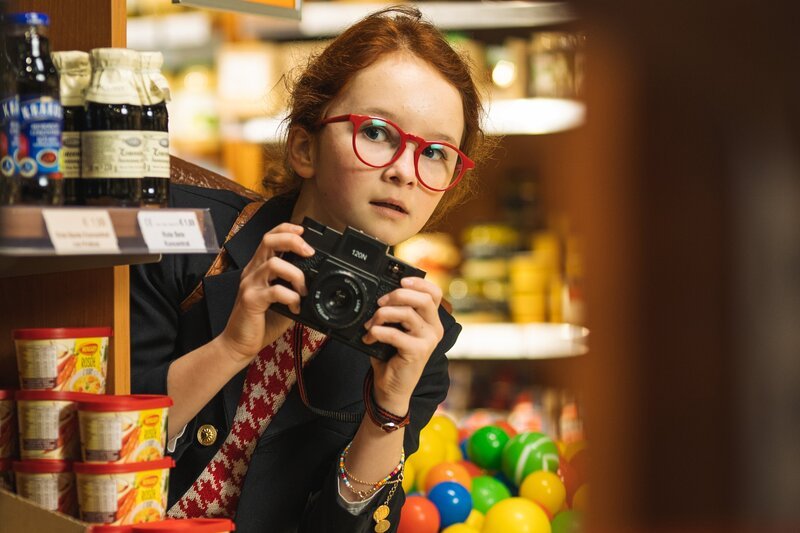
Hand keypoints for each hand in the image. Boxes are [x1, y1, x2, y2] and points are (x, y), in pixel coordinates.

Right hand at [217, 223, 314, 363]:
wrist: (238, 344)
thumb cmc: (261, 322)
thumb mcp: (282, 301)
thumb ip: (294, 288)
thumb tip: (317, 283)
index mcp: (258, 268)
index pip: (269, 237)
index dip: (286, 229)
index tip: (303, 230)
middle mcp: (252, 272)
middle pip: (269, 240)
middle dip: (292, 240)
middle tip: (309, 252)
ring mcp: (250, 284)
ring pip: (274, 263)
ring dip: (296, 274)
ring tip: (303, 290)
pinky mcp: (251, 300)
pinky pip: (275, 291)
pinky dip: (291, 298)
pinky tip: (295, 308)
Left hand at [363, 276, 444, 414]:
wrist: (390, 388)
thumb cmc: (391, 358)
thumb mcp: (395, 330)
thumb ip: (396, 313)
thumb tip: (381, 294)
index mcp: (431, 321)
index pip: (434, 294)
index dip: (418, 283)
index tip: (400, 281)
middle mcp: (434, 329)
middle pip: (422, 299)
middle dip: (397, 295)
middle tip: (379, 303)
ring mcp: (428, 341)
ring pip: (407, 313)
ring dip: (382, 314)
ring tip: (370, 324)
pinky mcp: (418, 351)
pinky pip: (395, 333)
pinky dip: (377, 332)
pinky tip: (370, 338)